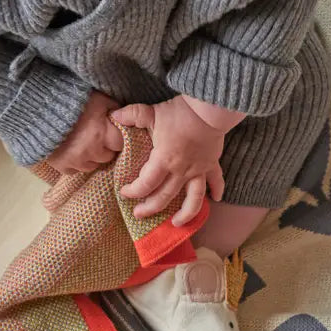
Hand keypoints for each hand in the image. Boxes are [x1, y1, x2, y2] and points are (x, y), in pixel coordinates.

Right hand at [47, 91, 123, 173]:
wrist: (38, 107)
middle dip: (105, 147)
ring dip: (91, 156)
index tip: (113, 131)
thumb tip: (124, 119)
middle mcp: (90, 150)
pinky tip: (71, 148)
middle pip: (108, 156)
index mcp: (101, 133)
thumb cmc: (72, 100)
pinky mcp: (62, 167)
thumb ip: (114, 110)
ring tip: (83, 141)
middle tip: (96, 134)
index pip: (121, 143)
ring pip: (93, 166)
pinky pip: (76, 170)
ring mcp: (75, 161)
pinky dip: (75, 162)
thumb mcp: (98, 98)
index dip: (118, 137)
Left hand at [112, 96, 225, 225]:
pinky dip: (217, 190)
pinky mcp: (211, 163)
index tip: (124, 192)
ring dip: (185, 213)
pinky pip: (216, 180)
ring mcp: (198, 169)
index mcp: (163, 160)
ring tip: (177, 223)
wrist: (211, 107)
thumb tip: (113, 115)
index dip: (133, 191)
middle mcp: (180, 170)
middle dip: (150, 208)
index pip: (145, 184)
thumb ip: (131, 115)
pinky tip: (216, 199)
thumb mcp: (151, 112)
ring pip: (193, 199)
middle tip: (138, 214)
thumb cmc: (180, 111)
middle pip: (164, 197)